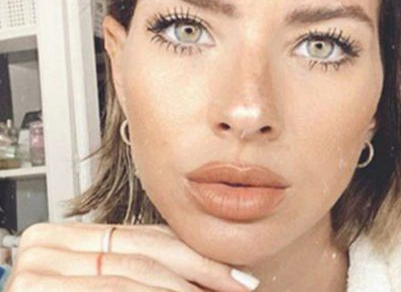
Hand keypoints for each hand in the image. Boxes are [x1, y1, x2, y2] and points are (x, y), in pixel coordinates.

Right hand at [5, 222, 258, 291]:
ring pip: (132, 276)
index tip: (235, 272)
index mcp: (65, 238)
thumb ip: (143, 274)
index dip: (193, 253)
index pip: (142, 238)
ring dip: (182, 289)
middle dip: (199, 270)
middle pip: (142, 252)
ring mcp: (36, 267)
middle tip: (240, 284)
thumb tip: (205, 279)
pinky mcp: (36, 289)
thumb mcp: (111, 283)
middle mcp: (46, 244)